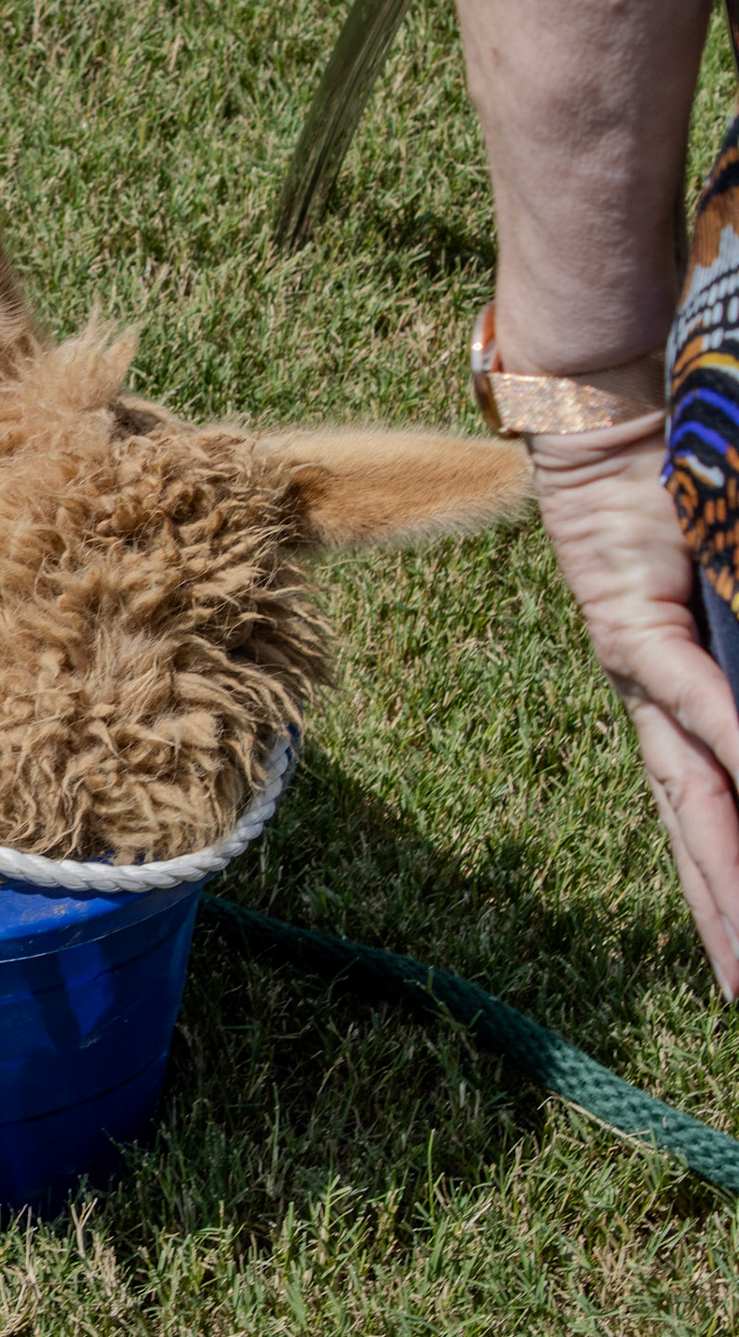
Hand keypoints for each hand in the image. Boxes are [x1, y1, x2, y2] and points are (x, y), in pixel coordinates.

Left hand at [529, 416, 738, 998]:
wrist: (611, 419)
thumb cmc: (680, 500)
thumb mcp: (729, 597)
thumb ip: (735, 668)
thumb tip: (738, 725)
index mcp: (673, 694)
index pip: (708, 810)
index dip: (725, 888)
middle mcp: (650, 694)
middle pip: (696, 823)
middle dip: (725, 917)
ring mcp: (640, 660)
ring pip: (687, 783)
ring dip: (720, 869)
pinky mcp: (633, 612)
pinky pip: (689, 687)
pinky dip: (727, 738)